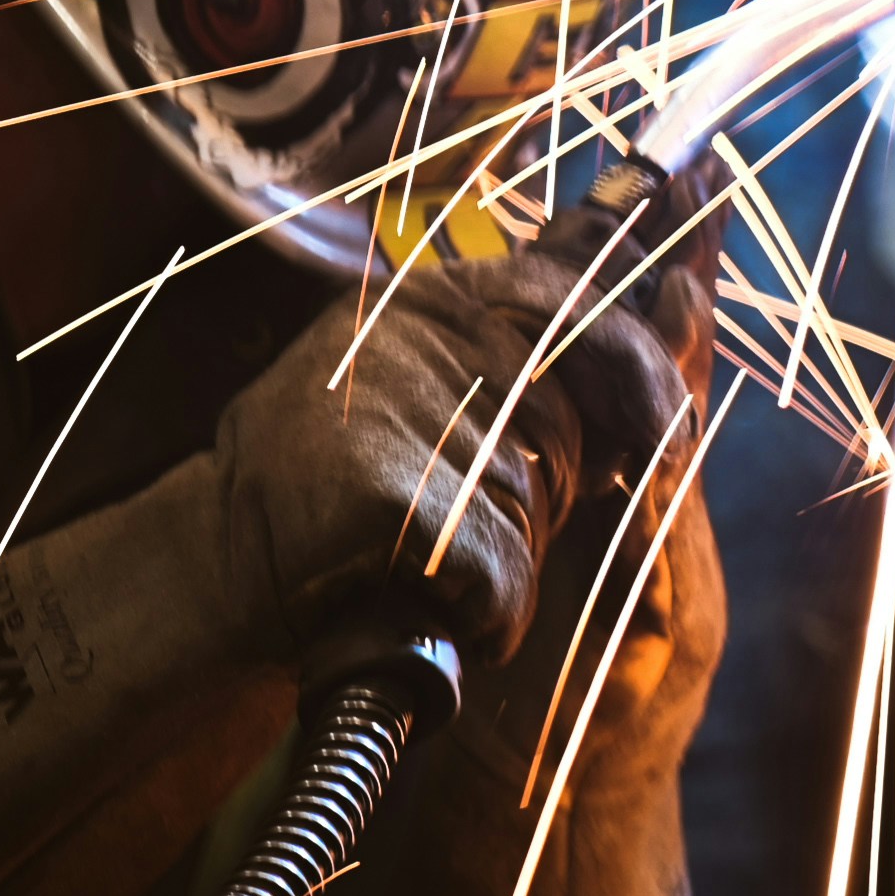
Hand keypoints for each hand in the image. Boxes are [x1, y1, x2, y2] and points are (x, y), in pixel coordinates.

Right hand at [210, 251, 685, 667]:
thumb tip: (683, 305)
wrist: (210, 564)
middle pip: (586, 392)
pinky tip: (434, 608)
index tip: (682, 386)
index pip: (577, 283)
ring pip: (546, 491)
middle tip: (527, 510)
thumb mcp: (428, 383)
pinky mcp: (395, 492)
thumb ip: (532, 349)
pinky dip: (491, 612)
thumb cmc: (339, 486)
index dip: (643, 347)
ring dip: (517, 548)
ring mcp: (408, 403)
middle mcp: (422, 328)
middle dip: (581, 466)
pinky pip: (506, 568)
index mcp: (435, 295)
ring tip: (432, 557)